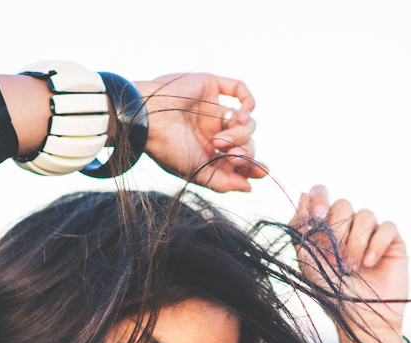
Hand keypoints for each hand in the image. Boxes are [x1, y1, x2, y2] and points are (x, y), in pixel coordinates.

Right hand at [134, 73, 267, 192]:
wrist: (148, 119)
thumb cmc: (167, 149)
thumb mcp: (197, 173)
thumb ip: (223, 182)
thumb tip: (249, 187)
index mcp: (207, 151)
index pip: (240, 158)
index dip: (253, 165)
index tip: (262, 171)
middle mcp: (212, 130)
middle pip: (247, 142)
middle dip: (245, 151)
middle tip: (232, 156)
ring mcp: (213, 108)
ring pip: (246, 121)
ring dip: (241, 134)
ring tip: (220, 140)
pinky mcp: (212, 86)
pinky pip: (240, 91)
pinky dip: (248, 104)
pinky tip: (240, 116)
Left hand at [291, 185, 408, 332]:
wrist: (361, 320)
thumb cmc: (332, 295)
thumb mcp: (308, 262)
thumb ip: (301, 230)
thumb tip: (303, 194)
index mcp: (325, 230)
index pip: (321, 198)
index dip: (319, 200)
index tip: (317, 216)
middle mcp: (348, 229)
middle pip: (343, 204)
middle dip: (337, 228)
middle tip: (335, 258)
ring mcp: (370, 235)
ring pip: (365, 214)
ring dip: (355, 241)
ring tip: (351, 268)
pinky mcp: (392, 243)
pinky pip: (386, 227)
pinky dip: (376, 244)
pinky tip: (369, 264)